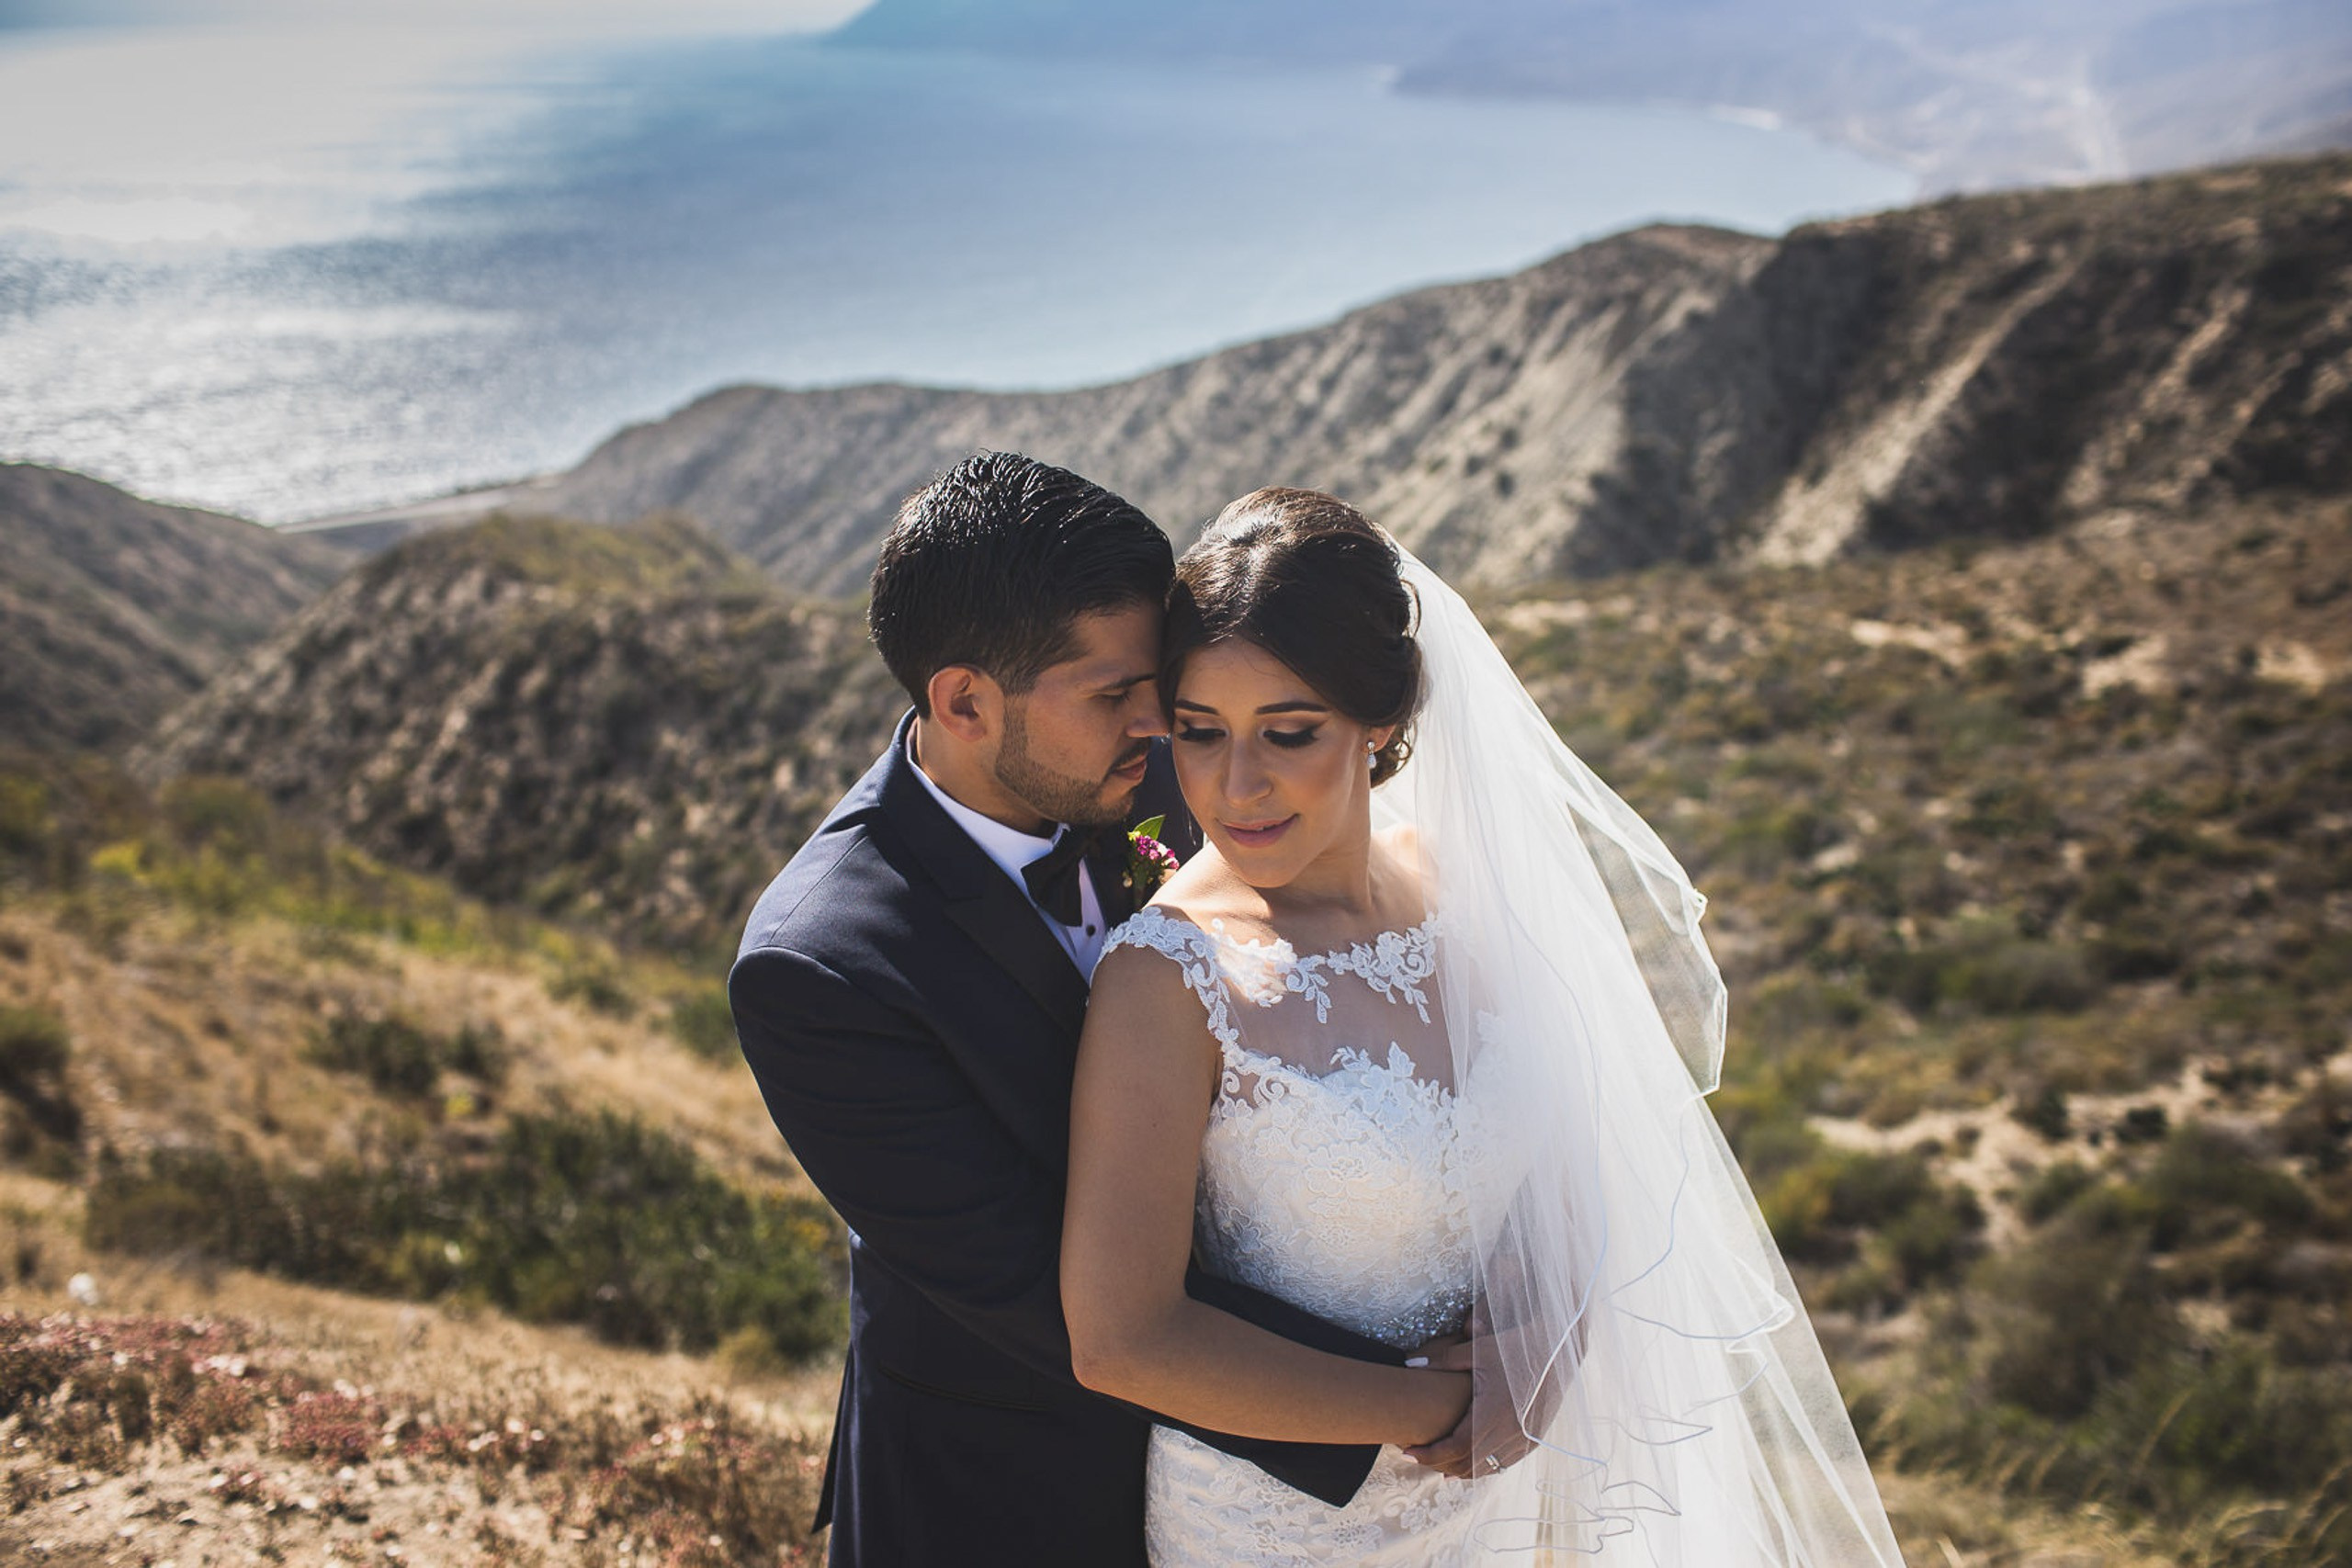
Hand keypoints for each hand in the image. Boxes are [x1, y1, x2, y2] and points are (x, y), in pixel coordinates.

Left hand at [1400, 1335, 1537, 1479]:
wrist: (1559, 1350)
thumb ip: (1443, 1360)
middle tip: (1416, 1456)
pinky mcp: (1534, 1439)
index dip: (1430, 1454)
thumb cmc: (1517, 1346)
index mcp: (1493, 1414)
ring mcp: (1524, 1440)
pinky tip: (1471, 1462)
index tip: (1407, 1452)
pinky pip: (1504, 1463)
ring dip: (1460, 1469)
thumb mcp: (1478, 1349)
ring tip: (1438, 1464)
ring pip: (1486, 1468)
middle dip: (1438, 1463)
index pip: (1455, 1447)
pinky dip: (1483, 1466)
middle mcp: (1510, 1433)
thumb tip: (1410, 1364)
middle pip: (1467, 1463)